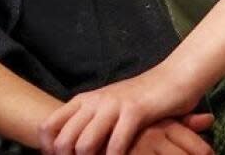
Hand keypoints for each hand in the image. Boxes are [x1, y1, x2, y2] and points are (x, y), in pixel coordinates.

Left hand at [39, 63, 211, 154]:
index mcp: (84, 100)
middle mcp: (94, 101)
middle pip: (63, 141)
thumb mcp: (111, 107)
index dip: (49, 150)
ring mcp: (113, 105)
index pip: (49, 127)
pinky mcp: (134, 110)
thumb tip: (72, 148)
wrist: (176, 76)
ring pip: (84, 145)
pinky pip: (115, 145)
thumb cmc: (144, 98)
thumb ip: (92, 123)